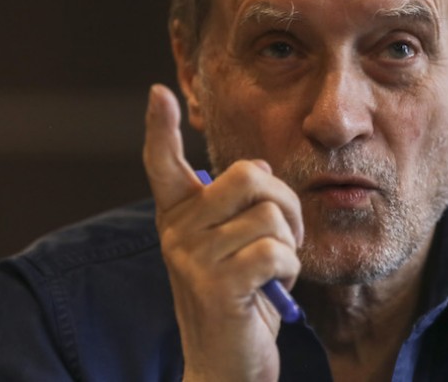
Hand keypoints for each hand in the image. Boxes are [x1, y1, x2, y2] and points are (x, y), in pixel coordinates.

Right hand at [143, 84, 302, 380]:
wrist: (227, 368)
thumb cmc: (239, 301)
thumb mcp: (232, 248)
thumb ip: (237, 210)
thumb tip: (257, 168)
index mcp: (179, 219)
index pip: (162, 165)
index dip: (160, 128)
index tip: (157, 93)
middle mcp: (178, 233)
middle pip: (249, 175)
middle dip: (285, 199)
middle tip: (287, 232)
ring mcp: (193, 259)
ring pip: (270, 215)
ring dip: (290, 243)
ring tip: (276, 268)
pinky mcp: (217, 286)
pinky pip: (276, 251)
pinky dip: (290, 269)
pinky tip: (276, 288)